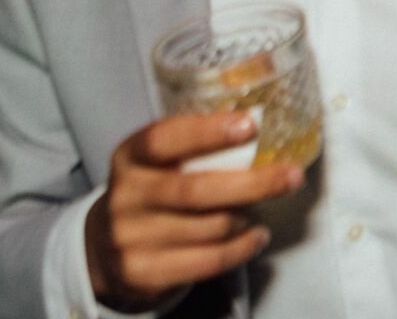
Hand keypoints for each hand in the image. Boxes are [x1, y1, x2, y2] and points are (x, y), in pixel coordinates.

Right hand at [85, 112, 303, 311]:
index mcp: (130, 157)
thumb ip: (197, 148)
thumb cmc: (153, 190)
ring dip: (248, 217)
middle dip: (252, 183)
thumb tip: (261, 128)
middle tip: (292, 176)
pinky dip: (241, 248)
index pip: (164, 139)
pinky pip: (206, 261)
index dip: (208, 131)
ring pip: (208, 227)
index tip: (251, 124)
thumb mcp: (160, 162)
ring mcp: (129, 238)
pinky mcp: (142, 272)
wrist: (105, 247)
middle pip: (195, 190)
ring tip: (265, 208)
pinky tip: (257, 236)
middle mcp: (125, 196)